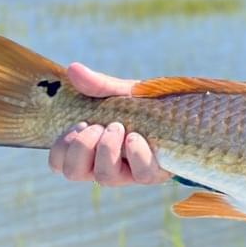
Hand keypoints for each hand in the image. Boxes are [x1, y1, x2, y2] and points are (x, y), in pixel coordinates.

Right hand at [48, 63, 170, 185]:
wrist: (186, 110)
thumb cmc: (147, 105)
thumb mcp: (122, 92)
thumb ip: (98, 85)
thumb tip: (73, 69)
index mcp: (90, 149)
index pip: (59, 163)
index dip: (61, 147)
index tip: (79, 123)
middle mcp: (105, 165)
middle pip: (74, 173)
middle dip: (80, 147)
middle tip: (96, 126)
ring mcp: (130, 173)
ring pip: (104, 178)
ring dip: (105, 150)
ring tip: (118, 126)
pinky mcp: (154, 174)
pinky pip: (140, 175)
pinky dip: (135, 154)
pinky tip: (135, 136)